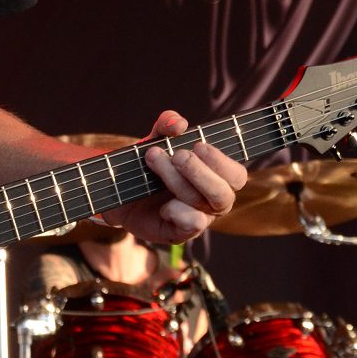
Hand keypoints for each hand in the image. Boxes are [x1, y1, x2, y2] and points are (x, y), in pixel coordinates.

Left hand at [105, 109, 245, 247]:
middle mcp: (212, 200)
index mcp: (216, 177)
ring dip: (178, 182)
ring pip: (201, 205)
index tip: (198, 145)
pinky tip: (162, 204)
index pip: (236, 175)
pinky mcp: (180, 233)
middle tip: (176, 155)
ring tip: (154, 160)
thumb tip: (180, 124)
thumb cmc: (149, 163)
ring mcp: (198, 218)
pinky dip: (177, 211)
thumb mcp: (156, 137)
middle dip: (199, 172)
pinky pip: (191, 225)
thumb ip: (167, 124)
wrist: (120, 188)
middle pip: (223, 194)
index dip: (221, 162)